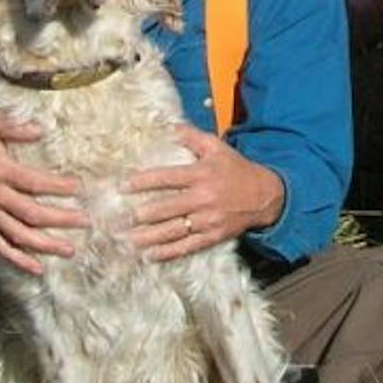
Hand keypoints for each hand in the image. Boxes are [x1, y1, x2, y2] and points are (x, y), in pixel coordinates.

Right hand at [0, 114, 84, 275]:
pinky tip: (37, 268)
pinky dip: (18, 259)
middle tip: (85, 222)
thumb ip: (14, 127)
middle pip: (30, 214)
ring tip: (69, 250)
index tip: (78, 188)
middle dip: (59, 220)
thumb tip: (40, 130)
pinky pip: (0, 246)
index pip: (32, 182)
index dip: (56, 186)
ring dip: (44, 245)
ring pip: (18, 236)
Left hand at [124, 124, 284, 261]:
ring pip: (173, 230)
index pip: (167, 178)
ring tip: (126, 241)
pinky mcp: (213, 236)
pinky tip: (149, 256)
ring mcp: (208, 220)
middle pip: (166, 208)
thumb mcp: (216, 147)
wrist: (265, 195)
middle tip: (117, 221)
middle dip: (139, 215)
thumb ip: (191, 136)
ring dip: (147, 237)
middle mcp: (203, 198)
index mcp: (201, 174)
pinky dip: (167, 253)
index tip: (122, 186)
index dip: (143, 182)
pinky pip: (187, 246)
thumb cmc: (236, 169)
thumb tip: (167, 126)